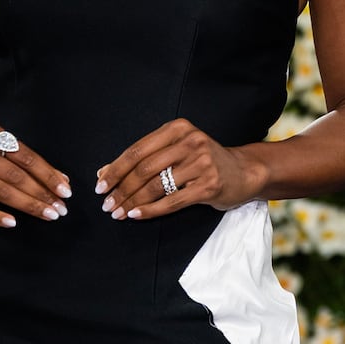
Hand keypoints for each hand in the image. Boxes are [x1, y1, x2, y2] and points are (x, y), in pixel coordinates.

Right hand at [0, 121, 70, 227]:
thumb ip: (26, 162)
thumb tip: (62, 180)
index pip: (25, 156)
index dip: (48, 174)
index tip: (65, 191)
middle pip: (16, 175)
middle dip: (42, 193)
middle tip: (60, 209)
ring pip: (1, 191)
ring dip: (28, 205)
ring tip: (48, 215)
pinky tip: (14, 223)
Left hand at [95, 118, 260, 219]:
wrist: (245, 171)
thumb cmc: (203, 162)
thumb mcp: (176, 151)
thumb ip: (145, 158)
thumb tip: (104, 172)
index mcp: (178, 128)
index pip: (137, 150)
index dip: (115, 169)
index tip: (100, 185)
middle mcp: (190, 142)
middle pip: (144, 169)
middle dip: (120, 189)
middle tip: (107, 204)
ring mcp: (201, 163)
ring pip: (155, 186)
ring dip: (132, 201)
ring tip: (118, 213)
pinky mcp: (209, 185)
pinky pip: (171, 201)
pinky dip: (150, 210)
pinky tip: (136, 215)